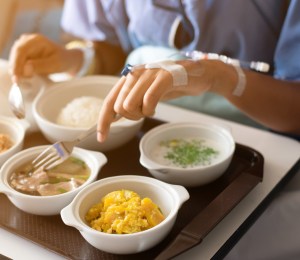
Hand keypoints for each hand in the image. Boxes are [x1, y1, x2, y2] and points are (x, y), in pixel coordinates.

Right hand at [9, 33, 81, 81]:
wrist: (67, 61)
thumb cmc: (63, 61)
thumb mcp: (56, 64)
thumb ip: (41, 66)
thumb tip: (25, 69)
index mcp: (36, 40)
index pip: (21, 50)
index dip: (17, 64)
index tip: (16, 77)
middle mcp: (27, 41)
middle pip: (15, 55)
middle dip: (15, 69)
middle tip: (18, 82)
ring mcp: (24, 48)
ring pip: (14, 60)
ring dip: (17, 71)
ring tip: (22, 82)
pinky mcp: (24, 56)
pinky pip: (17, 64)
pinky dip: (19, 72)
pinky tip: (23, 79)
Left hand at [97, 60, 212, 141]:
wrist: (196, 74)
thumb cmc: (169, 86)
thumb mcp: (145, 92)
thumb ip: (129, 100)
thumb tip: (113, 116)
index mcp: (128, 78)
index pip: (109, 101)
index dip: (103, 121)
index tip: (102, 138)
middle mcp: (135, 74)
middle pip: (118, 107)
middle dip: (131, 117)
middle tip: (144, 113)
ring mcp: (148, 74)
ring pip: (129, 105)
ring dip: (141, 114)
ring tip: (151, 109)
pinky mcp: (163, 78)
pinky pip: (148, 100)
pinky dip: (150, 109)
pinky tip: (155, 108)